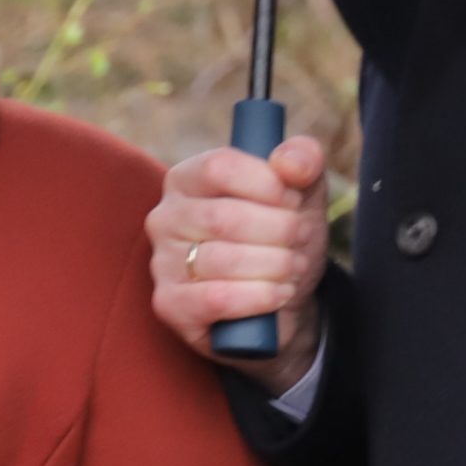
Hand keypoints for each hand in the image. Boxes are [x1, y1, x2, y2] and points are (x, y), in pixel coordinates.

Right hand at [146, 135, 330, 395]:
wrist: (281, 299)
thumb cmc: (282, 237)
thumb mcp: (303, 192)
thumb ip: (303, 161)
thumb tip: (289, 163)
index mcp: (187, 178)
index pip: (219, 167)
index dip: (267, 184)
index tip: (294, 200)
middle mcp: (165, 217)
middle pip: (223, 217)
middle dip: (279, 230)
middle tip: (301, 238)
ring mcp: (162, 262)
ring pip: (222, 260)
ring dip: (275, 265)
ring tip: (293, 267)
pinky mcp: (170, 304)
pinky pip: (217, 299)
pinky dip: (260, 297)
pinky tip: (280, 293)